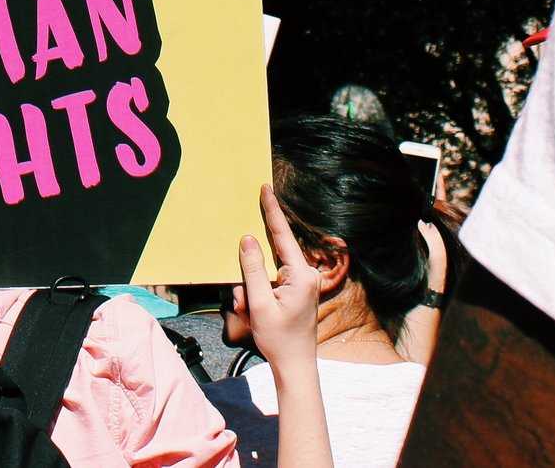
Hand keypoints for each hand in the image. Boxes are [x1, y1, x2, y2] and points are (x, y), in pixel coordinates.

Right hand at [239, 183, 320, 376]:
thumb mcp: (260, 305)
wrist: (295, 367)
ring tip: (250, 315)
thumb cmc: (280, 339)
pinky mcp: (296, 292)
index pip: (283, 236)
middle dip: (251, 278)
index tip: (266, 188)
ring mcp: (302, 284)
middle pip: (270, 258)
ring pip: (266, 273)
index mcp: (302, 275)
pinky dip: (257, 296)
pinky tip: (254, 313)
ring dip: (252, 291)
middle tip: (247, 302)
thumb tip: (248, 240)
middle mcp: (306, 275)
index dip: (272, 211)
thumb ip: (253, 269)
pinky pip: (270, 283)